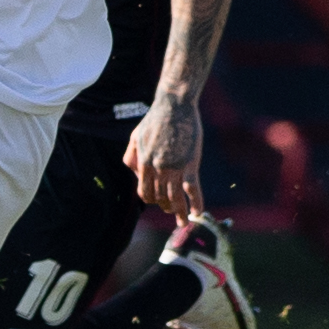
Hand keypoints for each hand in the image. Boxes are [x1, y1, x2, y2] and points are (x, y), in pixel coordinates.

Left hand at [124, 94, 203, 223]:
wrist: (174, 106)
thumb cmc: (155, 119)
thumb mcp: (135, 136)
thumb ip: (131, 156)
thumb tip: (134, 173)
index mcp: (143, 164)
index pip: (144, 192)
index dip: (152, 200)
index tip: (159, 202)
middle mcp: (157, 170)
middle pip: (160, 198)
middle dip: (166, 207)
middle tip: (173, 212)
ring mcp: (173, 168)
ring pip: (175, 198)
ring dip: (179, 213)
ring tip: (183, 222)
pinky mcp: (189, 164)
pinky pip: (192, 190)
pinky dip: (195, 203)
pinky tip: (198, 212)